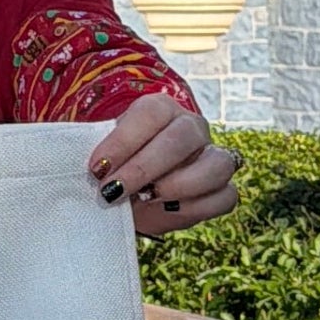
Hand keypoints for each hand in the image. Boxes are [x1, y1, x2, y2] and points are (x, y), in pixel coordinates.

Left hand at [88, 92, 237, 237]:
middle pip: (180, 139)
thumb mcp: (104, 159)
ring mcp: (213, 157)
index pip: (151, 113)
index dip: (123, 141)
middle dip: (143, 168)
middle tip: (113, 191)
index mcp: (161, 109)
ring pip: (216, 165)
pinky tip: (168, 211)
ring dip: (178, 186)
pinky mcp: (223, 188)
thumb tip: (94, 171)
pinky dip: (197, 207)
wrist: (133, 197)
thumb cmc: (116, 170)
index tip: (97, 168)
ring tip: (146, 199)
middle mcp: (192, 127)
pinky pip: (225, 196)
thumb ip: (99, 160)